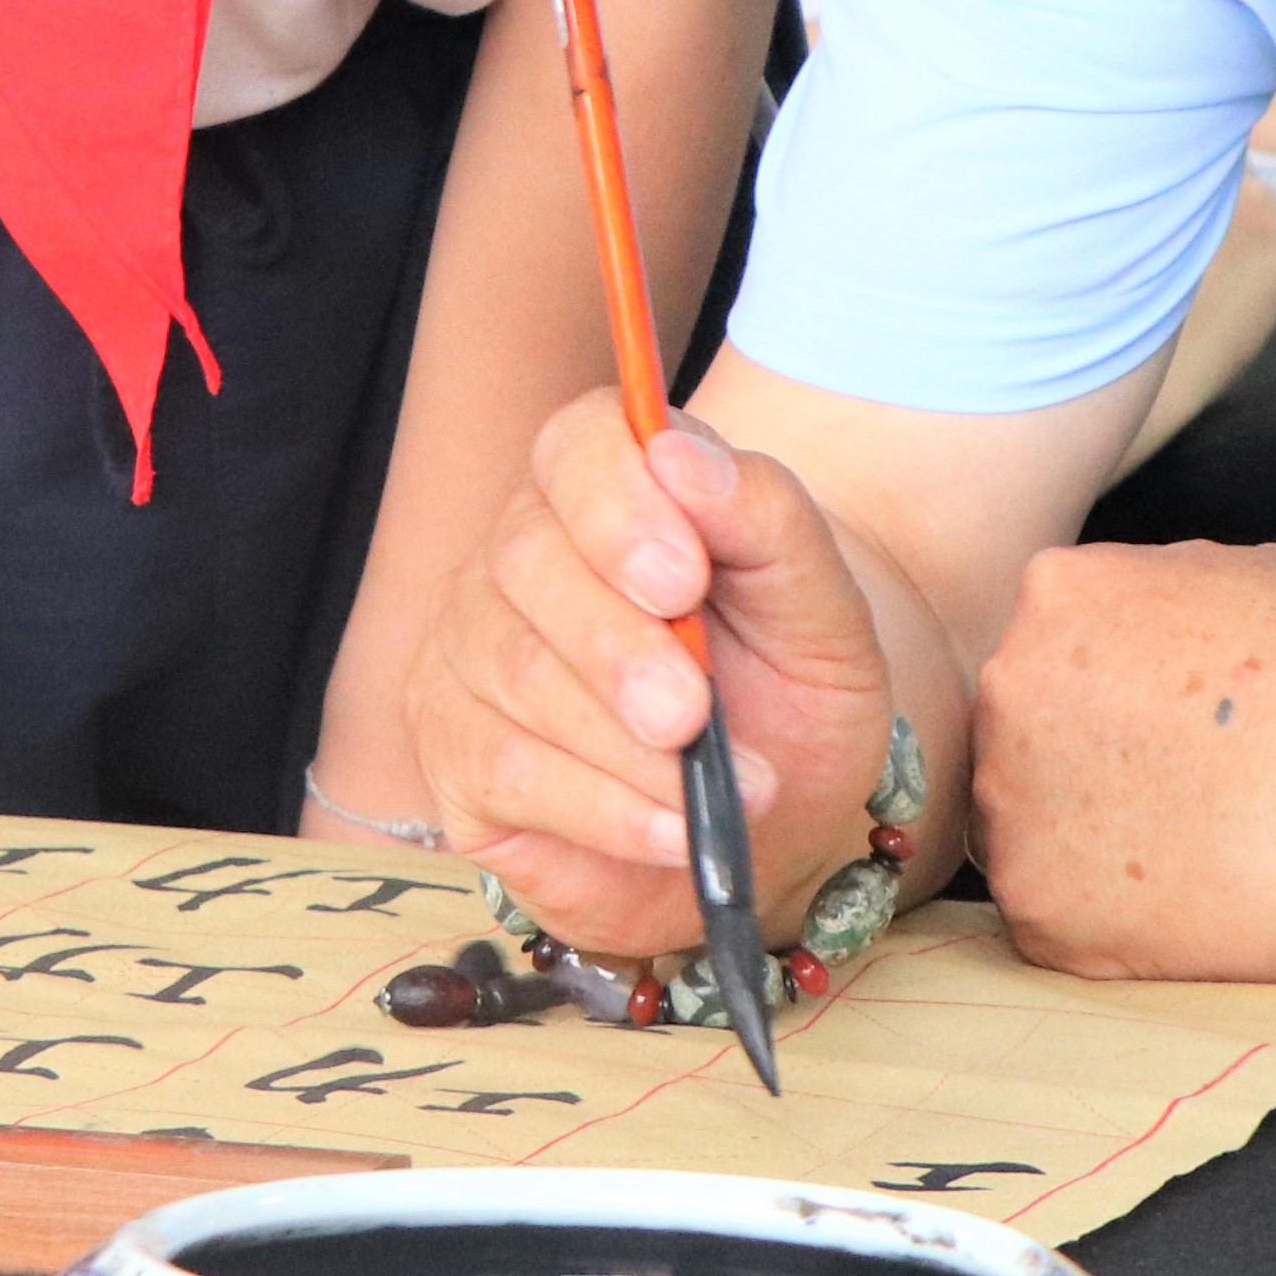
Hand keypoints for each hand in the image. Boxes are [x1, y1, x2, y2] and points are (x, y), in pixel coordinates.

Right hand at [409, 396, 900, 957]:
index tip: (683, 578)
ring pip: (515, 672)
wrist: (779, 813)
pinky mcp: (455, 750)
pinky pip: (505, 770)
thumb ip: (766, 516)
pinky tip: (671, 830)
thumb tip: (679, 457)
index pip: (577, 445)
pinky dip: (602, 809)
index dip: (618, 505)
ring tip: (715, 792)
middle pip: (530, 560)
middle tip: (692, 713)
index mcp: (611, 483)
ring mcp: (471, 648)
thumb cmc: (790, 686)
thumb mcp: (821, 605)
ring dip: (625, 747)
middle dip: (618, 647)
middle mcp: (522, 550)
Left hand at [973, 540, 1275, 982]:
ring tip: (1181, 849)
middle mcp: (1006, 687)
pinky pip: (1049, 908)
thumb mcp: (1249, 570)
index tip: (1168, 721)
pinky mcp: (1035, 907)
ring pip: (1024, 820)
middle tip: (1174, 789)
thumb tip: (1145, 611)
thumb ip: (1162, 584)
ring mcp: (1009, 802)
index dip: (1114, 685)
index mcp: (1056, 593)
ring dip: (1082, 836)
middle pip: (1023, 728)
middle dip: (1084, 757)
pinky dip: (1100, 915)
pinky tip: (1172, 903)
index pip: (1054, 640)